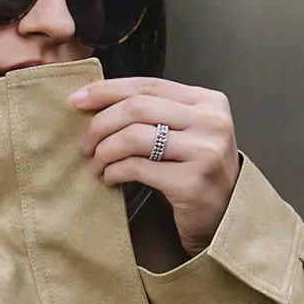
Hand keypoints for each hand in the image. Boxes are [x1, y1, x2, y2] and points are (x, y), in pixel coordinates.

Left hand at [72, 76, 239, 255]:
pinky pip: (137, 168)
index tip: (78, 100)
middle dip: (101, 124)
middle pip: (137, 108)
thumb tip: (100, 100)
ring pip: (134, 136)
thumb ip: (157, 113)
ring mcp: (204, 152)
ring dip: (104, 151)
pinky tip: (110, 178)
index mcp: (208, 101)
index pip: (148, 85)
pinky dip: (115, 171)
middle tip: (85, 144)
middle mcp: (210, 122)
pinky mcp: (191, 182)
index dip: (108, 90)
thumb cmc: (198, 173)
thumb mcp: (187, 133)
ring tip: (96, 163)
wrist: (225, 218)